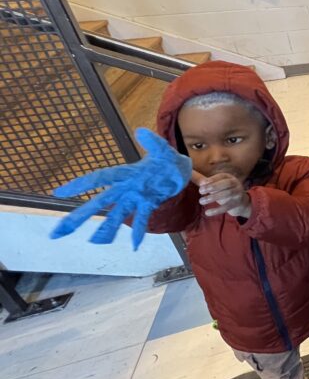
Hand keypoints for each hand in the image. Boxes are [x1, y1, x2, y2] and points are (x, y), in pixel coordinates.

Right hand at [51, 128, 191, 249]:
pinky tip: (133, 247)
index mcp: (126, 173)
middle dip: (80, 215)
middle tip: (59, 231)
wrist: (180, 168)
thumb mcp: (164, 150)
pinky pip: (141, 220)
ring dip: (106, 228)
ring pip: (116, 215)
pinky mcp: (148, 205)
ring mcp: (136, 198)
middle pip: (100, 202)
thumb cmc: (167, 158)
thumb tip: (141, 131)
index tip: (58, 193)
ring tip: (94, 242)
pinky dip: (137, 232)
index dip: (81, 184)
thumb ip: (153, 143)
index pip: (100, 178)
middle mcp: (126, 187)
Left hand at [198, 173, 250, 217]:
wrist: (241, 203)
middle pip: (227, 183)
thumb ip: (207, 183)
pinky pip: (227, 207)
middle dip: (213, 186)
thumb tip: (197, 180)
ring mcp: (238, 193)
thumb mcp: (217, 186)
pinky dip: (217, 210)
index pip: (221, 176)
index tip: (201, 185)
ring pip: (228, 194)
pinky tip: (207, 212)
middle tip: (200, 191)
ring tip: (201, 201)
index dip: (212, 180)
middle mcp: (236, 183)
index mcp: (229, 178)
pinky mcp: (238, 203)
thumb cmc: (225, 192)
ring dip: (213, 197)